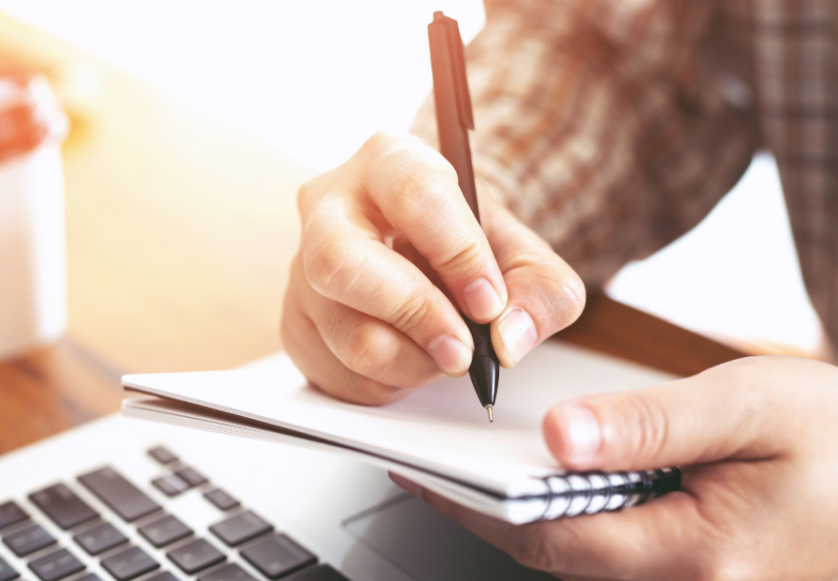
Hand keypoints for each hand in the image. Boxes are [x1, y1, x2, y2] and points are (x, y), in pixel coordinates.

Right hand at [281, 131, 584, 403]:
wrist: (426, 254)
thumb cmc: (466, 245)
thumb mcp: (524, 256)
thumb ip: (541, 292)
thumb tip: (508, 338)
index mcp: (389, 161)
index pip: (415, 196)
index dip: (458, 255)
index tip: (489, 303)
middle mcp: (330, 205)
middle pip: (343, 263)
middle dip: (415, 316)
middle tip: (463, 349)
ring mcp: (303, 266)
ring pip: (348, 333)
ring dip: (413, 361)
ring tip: (445, 352)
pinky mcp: (296, 321)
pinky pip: (340, 371)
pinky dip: (391, 380)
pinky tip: (411, 356)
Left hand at [392, 356, 837, 580]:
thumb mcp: (751, 406)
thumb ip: (650, 425)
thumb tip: (557, 438)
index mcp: (699, 553)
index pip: (548, 539)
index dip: (475, 508)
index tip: (423, 473)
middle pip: (561, 557)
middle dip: (494, 513)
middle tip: (439, 466)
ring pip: (590, 561)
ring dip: (535, 517)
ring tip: (486, 467)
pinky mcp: (708, 580)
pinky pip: (624, 556)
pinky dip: (581, 521)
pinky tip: (564, 481)